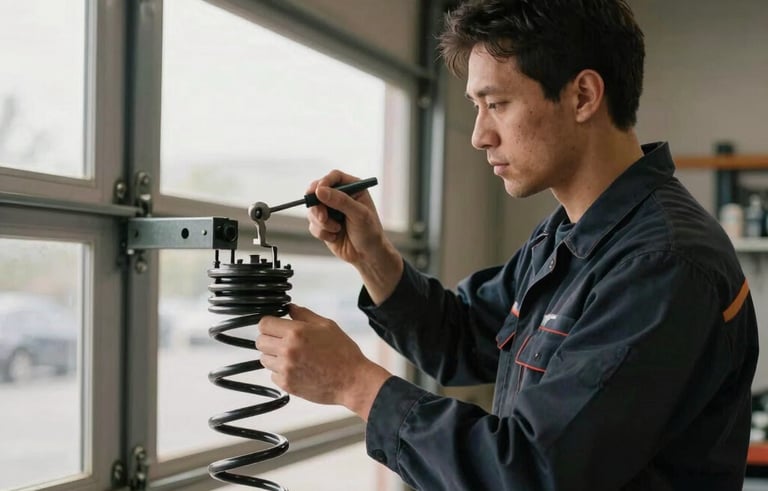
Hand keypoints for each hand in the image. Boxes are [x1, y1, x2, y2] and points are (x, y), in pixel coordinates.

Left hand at [256, 304, 390, 419]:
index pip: (264, 324)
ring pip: (264, 359)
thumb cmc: (343, 352)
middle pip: (260, 342)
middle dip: (269, 339)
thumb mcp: (327, 325)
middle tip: (283, 341)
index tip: (275, 326)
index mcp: (296, 332)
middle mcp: (287, 350)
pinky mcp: (287, 385)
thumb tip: (289, 308)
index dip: (269, 324)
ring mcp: (285, 369)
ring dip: (274, 356)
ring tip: (292, 356)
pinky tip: (297, 369)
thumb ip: (305, 315)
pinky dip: (281, 372)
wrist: (352, 380)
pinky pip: (272, 375)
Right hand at [306, 170, 403, 303]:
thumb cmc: (370, 233)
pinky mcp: (324, 225)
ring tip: (336, 230)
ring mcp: (330, 211)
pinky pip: (313, 225)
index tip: (318, 191)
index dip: (324, 182)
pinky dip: (322, 232)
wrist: (368, 255)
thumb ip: (341, 201)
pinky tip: (335, 237)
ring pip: (313, 209)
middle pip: (317, 191)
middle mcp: (340, 197)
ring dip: (322, 222)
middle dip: (317, 205)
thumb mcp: (359, 215)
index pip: (334, 177)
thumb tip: (320, 191)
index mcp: (353, 188)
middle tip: (322, 217)